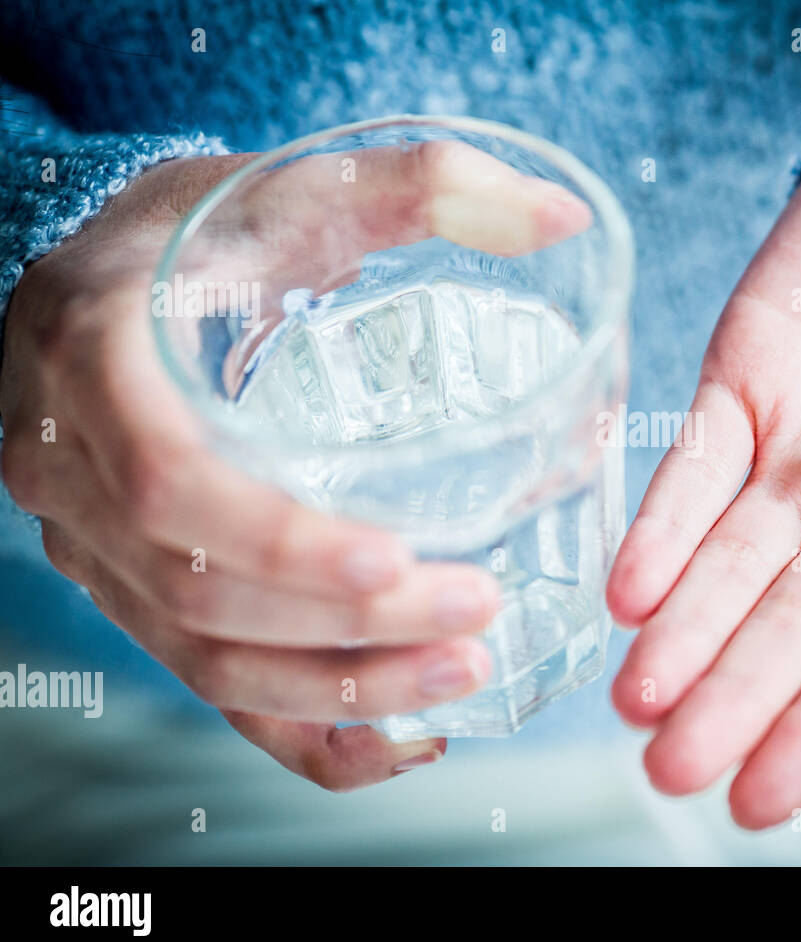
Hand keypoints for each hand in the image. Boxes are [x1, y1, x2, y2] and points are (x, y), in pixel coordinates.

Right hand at [0, 143, 589, 787]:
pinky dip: (302, 731)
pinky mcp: (134, 587)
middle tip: (475, 610)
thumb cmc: (215, 231)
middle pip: (197, 592)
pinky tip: (401, 733)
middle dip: (341, 626)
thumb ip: (430, 184)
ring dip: (336, 688)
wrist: (118, 272)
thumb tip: (563, 219)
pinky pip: (208, 685)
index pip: (167, 482)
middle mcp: (73, 468)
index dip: (279, 540)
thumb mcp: (308, 185)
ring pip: (203, 659)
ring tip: (462, 672)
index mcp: (97, 360)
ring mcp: (95, 544)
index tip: (397, 557)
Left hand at [607, 88, 800, 828]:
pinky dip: (662, 524)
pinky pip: (696, 463)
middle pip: (791, 626)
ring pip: (730, 561)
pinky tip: (628, 589)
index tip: (763, 796)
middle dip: (732, 698)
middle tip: (671, 769)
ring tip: (633, 701)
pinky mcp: (749, 381)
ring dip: (682, 632)